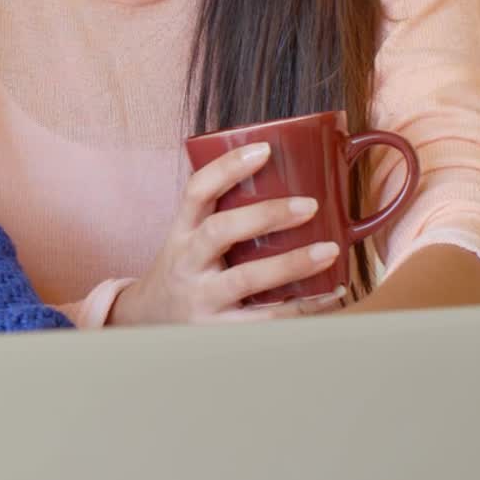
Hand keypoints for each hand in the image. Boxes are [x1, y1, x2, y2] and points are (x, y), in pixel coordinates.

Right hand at [109, 143, 343, 326]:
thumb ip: (221, 213)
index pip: (196, 191)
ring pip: (245, 279)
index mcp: (181, 232)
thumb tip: (283, 178)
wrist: (150, 323)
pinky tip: (328, 293)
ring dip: (291, 264)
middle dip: (266, 216)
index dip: (227, 168)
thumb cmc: (185, 272)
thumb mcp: (187, 239)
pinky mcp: (218, 330)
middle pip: (220, 231)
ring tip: (330, 250)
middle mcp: (187, 262)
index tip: (264, 150)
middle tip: (311, 205)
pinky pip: (263, 318)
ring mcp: (201, 298)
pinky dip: (300, 306)